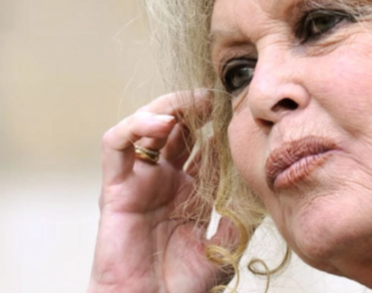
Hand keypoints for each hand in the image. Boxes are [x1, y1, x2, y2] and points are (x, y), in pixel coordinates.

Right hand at [88, 91, 235, 292]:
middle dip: (194, 108)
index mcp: (188, 190)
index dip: (217, 126)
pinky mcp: (114, 187)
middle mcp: (162, 180)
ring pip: (146, 126)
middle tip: (216, 99)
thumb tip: (257, 194)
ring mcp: (138, 181)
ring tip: (193, 103)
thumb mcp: (221, 248)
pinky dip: (135, 126)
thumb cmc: (179, 286)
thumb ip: (237, 220)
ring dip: (168, 107)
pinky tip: (161, 123)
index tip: (237, 112)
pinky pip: (116, 144)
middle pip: (176, 128)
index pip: (202, 144)